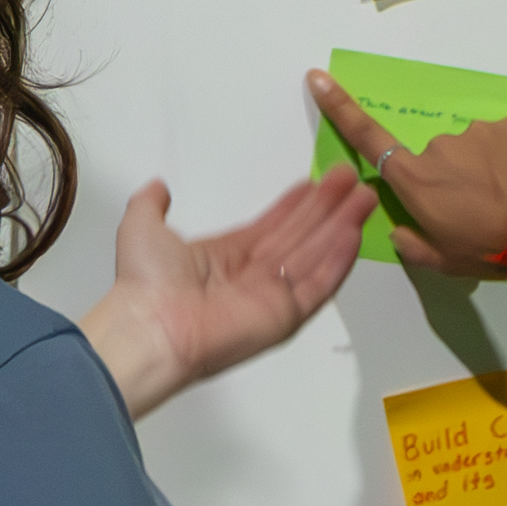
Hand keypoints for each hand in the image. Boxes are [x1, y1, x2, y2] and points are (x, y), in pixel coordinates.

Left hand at [78, 166, 372, 417]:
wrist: (150, 327)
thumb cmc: (146, 281)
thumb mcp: (142, 227)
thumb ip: (151, 204)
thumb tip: (158, 185)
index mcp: (225, 258)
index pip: (271, 227)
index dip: (296, 205)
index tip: (317, 182)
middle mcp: (253, 277)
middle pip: (300, 236)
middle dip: (327, 208)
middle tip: (353, 179)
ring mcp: (272, 298)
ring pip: (315, 255)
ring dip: (341, 225)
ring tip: (365, 196)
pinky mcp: (286, 316)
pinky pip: (318, 284)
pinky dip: (338, 259)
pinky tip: (354, 231)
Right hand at [304, 74, 506, 281]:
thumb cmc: (493, 247)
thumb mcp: (447, 262)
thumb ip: (415, 247)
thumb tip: (400, 233)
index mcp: (415, 180)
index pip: (366, 139)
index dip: (339, 108)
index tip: (318, 77)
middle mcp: (438, 147)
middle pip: (436, 159)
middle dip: (454, 179)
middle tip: (482, 211)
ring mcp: (475, 131)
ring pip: (474, 150)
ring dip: (486, 170)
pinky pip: (506, 141)